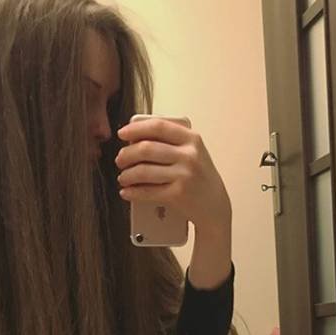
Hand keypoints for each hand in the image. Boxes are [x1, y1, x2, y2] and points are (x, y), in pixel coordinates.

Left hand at [115, 118, 231, 232]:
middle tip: (120, 160)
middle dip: (127, 154)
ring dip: (127, 175)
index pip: (158, 126)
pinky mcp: (178, 195)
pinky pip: (148, 191)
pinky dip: (133, 192)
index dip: (136, 128)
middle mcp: (189, 155)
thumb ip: (172, 140)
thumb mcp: (194, 152)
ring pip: (144, 171)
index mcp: (192, 139)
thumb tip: (136, 135)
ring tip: (123, 178)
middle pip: (146, 148)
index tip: (122, 134)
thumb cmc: (200, 178)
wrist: (215, 207)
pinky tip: (126, 192)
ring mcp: (184, 175)